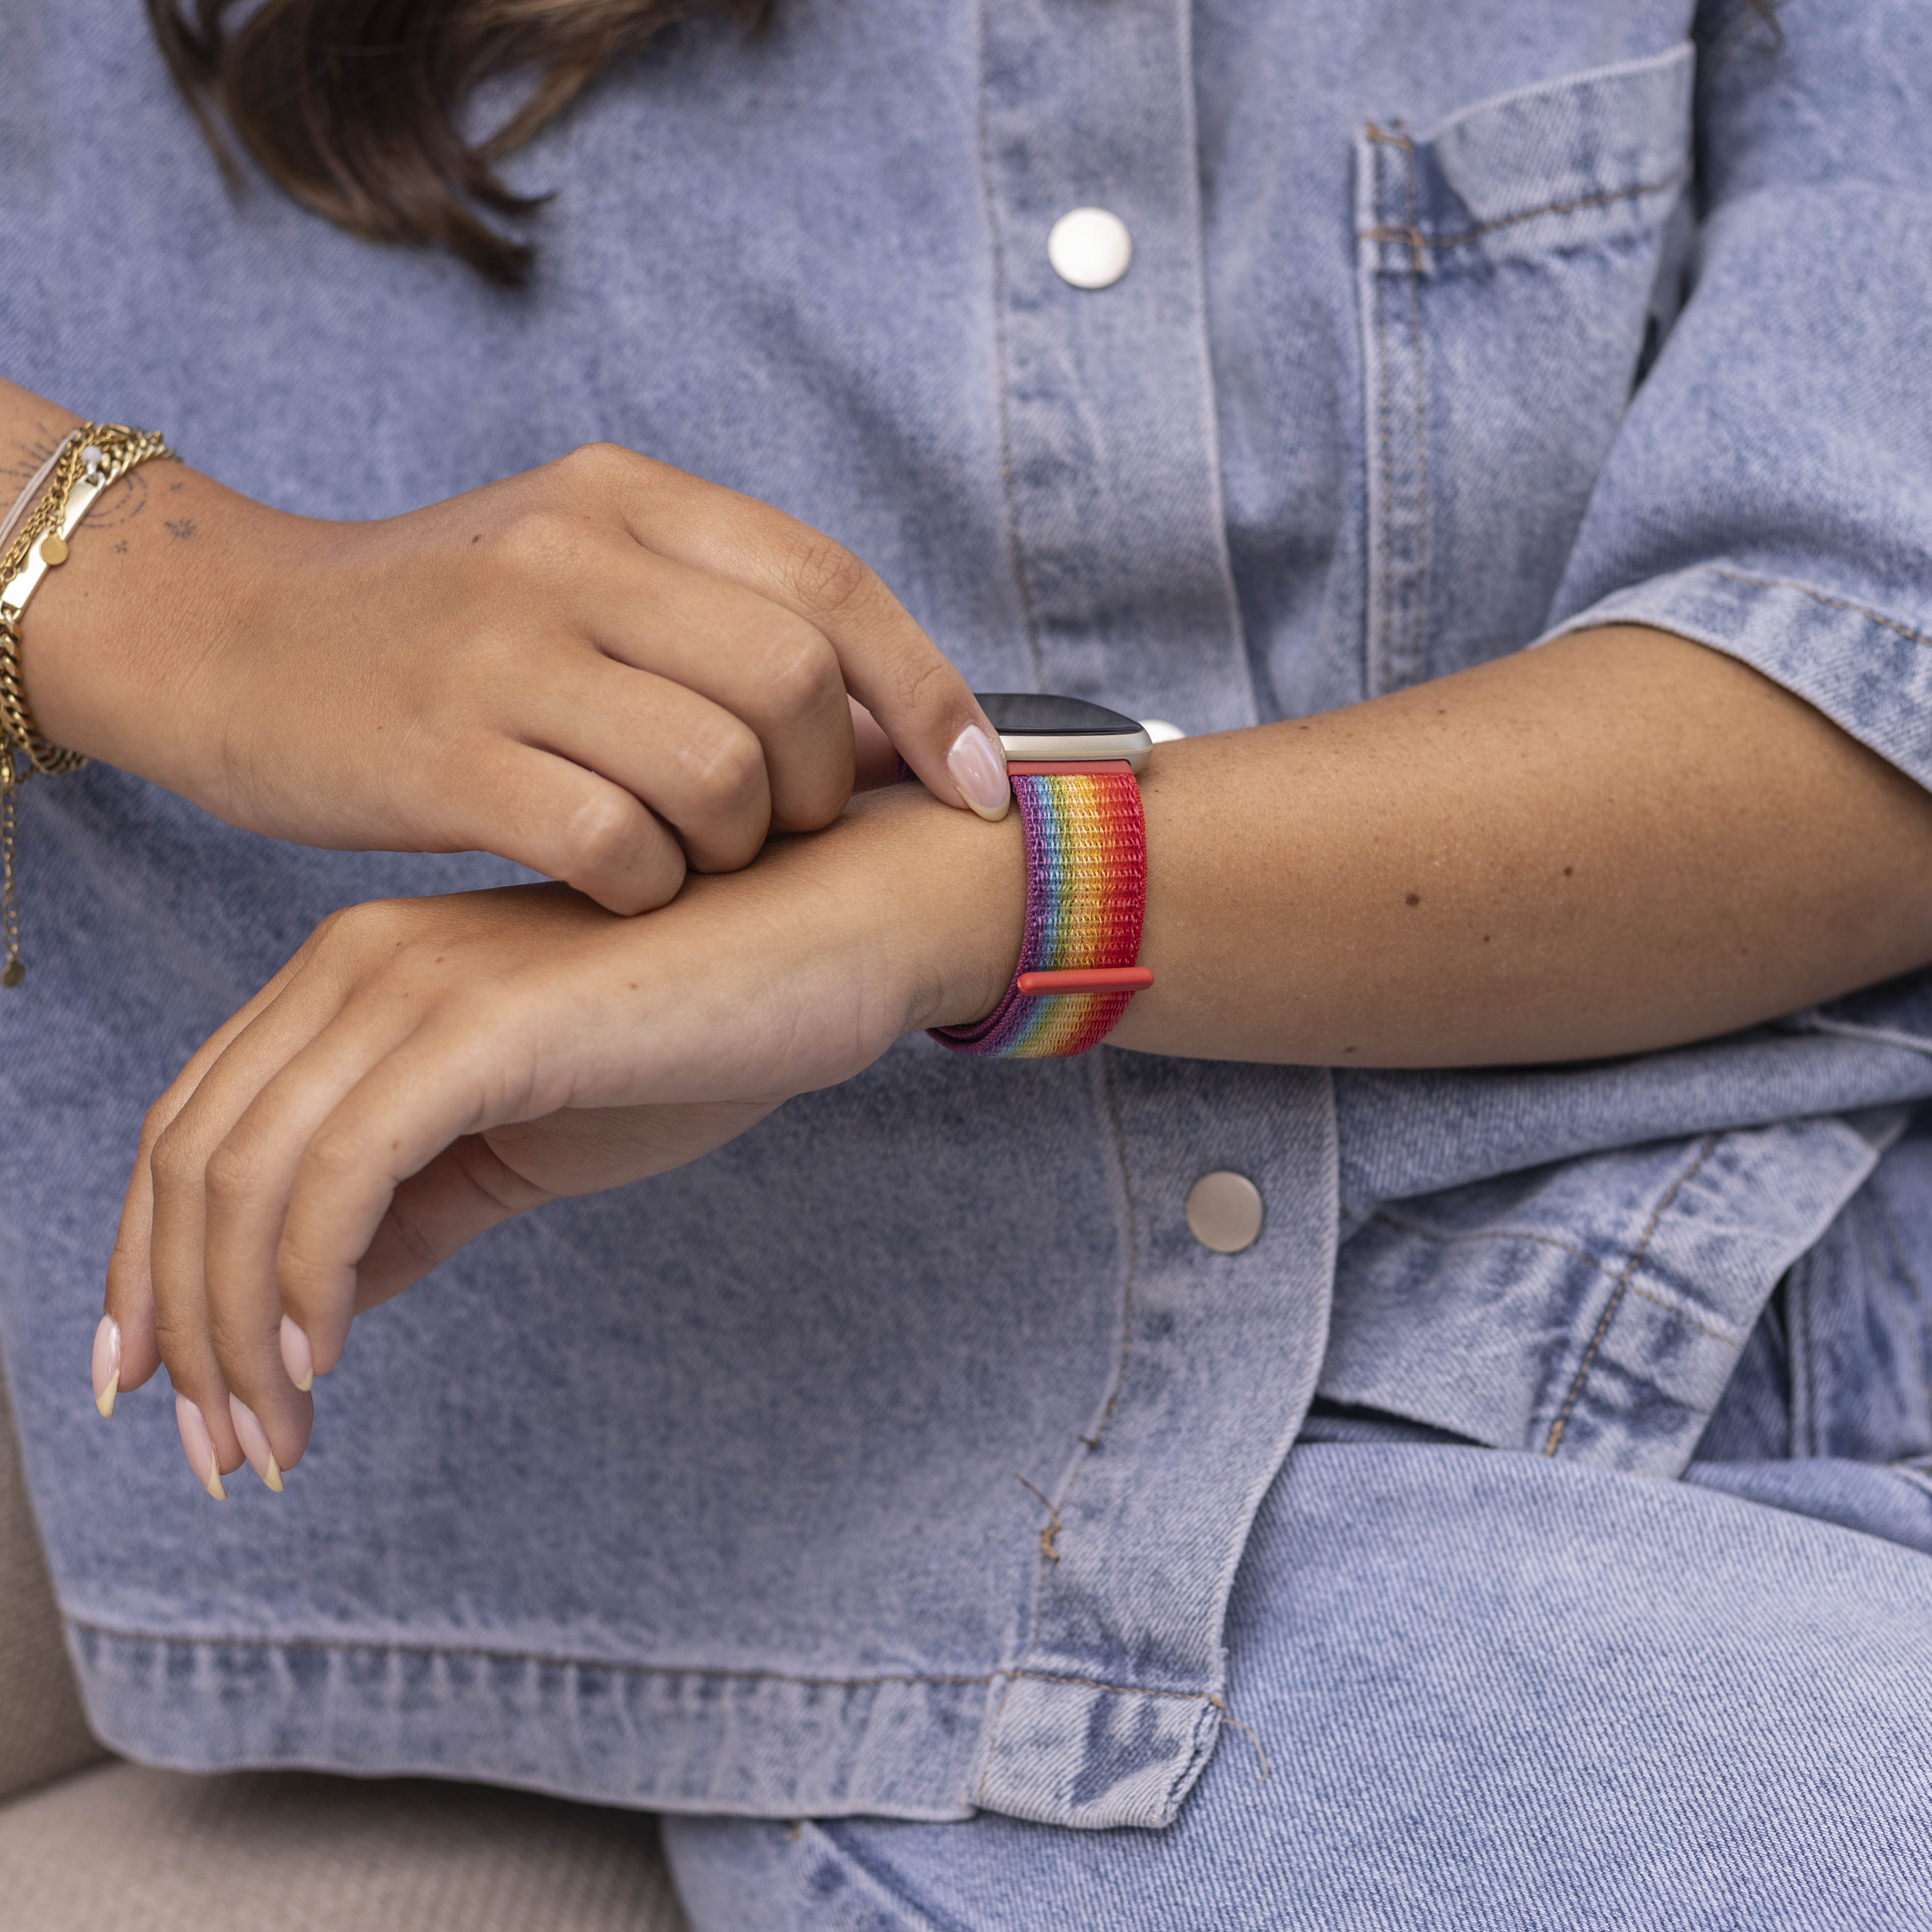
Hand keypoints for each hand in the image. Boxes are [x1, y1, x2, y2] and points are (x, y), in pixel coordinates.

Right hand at [18, 400, 1009, 913]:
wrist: (225, 637)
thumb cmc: (437, 631)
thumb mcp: (579, 576)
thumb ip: (724, 626)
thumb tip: (898, 729)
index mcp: (624, 497)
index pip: (832, 586)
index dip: (929, 693)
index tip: (973, 783)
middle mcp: (572, 552)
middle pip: (795, 682)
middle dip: (821, 782)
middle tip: (779, 828)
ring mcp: (505, 650)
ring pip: (718, 770)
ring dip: (735, 843)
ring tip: (690, 856)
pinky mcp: (444, 751)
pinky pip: (617, 842)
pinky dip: (648, 885)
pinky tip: (618, 885)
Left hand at [98, 787, 1022, 1493]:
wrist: (833, 937)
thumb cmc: (698, 1030)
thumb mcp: (526, 1136)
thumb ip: (417, 1203)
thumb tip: (314, 1307)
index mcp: (353, 976)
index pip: (194, 1130)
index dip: (151, 1267)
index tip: (168, 1392)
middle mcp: (354, 961)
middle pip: (191, 1159)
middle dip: (182, 1325)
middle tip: (223, 1454)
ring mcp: (412, 982)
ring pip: (246, 1176)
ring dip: (235, 1331)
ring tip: (270, 1440)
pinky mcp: (481, 1022)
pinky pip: (344, 1171)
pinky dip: (308, 1278)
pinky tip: (326, 1359)